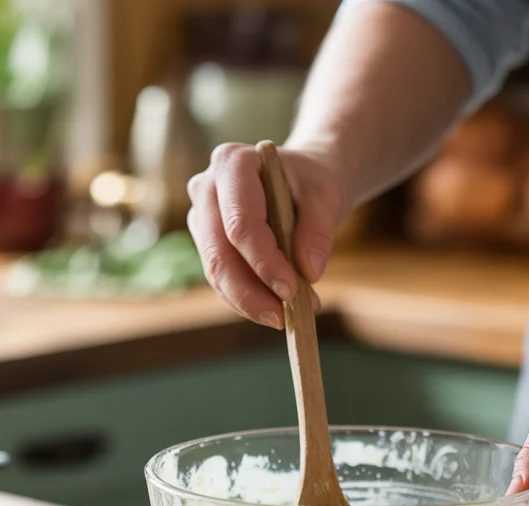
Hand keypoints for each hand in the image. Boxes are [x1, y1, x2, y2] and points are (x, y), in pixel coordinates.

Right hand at [186, 143, 347, 328]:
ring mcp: (202, 218)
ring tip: (288, 316)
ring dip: (251, 302)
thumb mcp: (325, 196)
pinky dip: (249, 300)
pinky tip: (278, 310)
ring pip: (217, 273)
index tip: (290, 290)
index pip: (240, 222)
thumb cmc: (310, 184)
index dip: (263, 260)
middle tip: (282, 319)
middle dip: (249, 292)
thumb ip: (319, 229)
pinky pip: (223, 281)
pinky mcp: (208, 245)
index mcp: (232, 163)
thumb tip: (309, 272)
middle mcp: (206, 188)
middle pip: (220, 253)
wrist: (301, 185)